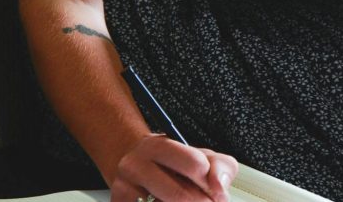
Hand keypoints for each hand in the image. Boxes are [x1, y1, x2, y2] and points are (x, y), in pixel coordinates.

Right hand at [110, 134, 238, 201]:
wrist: (135, 170)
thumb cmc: (173, 166)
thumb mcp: (200, 157)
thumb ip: (220, 167)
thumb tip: (219, 188)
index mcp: (157, 146)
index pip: (194, 165)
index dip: (212, 184)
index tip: (216, 192)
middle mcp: (134, 165)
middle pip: (180, 195)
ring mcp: (123, 189)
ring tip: (187, 200)